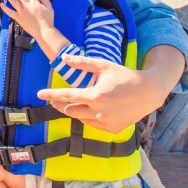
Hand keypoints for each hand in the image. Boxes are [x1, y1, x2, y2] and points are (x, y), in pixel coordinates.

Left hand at [0, 0, 55, 44]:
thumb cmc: (48, 20)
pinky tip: (1, 4)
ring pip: (13, 2)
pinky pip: (10, 13)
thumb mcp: (50, 9)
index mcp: (35, 3)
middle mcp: (27, 6)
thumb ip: (46, 1)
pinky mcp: (19, 19)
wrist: (44, 31)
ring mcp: (22, 12)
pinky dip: (5, 8)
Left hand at [38, 54, 166, 134]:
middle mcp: (99, 112)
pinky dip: (88, 117)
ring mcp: (106, 123)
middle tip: (55, 100)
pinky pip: (92, 124)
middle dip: (60, 105)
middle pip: (70, 111)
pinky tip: (92, 109)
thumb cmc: (125, 76)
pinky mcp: (112, 130)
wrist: (148, 93)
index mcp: (96, 96)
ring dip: (75, 110)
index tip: (39, 94)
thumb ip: (82, 63)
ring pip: (81, 119)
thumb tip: (64, 58)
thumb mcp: (104, 66)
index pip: (66, 96)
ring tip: (77, 102)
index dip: (51, 95)